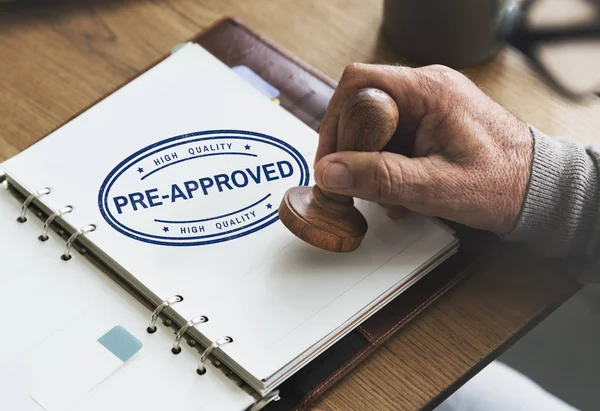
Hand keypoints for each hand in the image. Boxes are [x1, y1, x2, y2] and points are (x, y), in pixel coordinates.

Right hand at [313, 63, 533, 233]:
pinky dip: (388, 165)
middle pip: (363, 107)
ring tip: (390, 194)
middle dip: (354, 150)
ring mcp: (430, 105)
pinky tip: (402, 190)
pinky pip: (394, 137)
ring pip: (376, 127)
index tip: (330, 160)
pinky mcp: (432, 122)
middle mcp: (428, 89)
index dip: (335, 121)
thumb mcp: (435, 187)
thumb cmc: (502, 184)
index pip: (359, 85)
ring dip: (372, 163)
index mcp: (430, 91)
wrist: (538, 190)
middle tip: (358, 184)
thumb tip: (330, 172)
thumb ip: (379, 178)